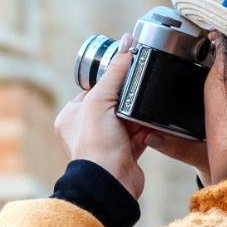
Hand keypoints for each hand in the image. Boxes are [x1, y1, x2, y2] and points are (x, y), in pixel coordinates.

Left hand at [55, 35, 208, 197]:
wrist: (111, 184)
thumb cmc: (95, 146)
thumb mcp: (100, 100)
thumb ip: (115, 71)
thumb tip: (128, 42)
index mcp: (71, 115)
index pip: (94, 88)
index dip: (111, 78)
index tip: (128, 68)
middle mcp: (87, 129)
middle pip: (114, 101)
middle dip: (129, 97)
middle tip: (141, 88)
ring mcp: (107, 141)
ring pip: (129, 118)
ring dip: (140, 114)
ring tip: (147, 108)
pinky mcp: (126, 153)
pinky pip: (140, 133)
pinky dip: (148, 128)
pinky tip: (154, 124)